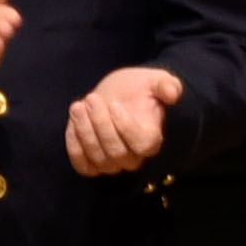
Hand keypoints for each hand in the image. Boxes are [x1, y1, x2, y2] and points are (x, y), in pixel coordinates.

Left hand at [68, 65, 183, 174]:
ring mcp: (112, 163)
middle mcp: (134, 157)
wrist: (119, 95)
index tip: (115, 104)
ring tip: (78, 106)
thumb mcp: (155, 80)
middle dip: (101, 124)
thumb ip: (167, 85)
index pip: (142, 145)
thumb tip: (172, 94)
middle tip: (92, 98)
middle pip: (116, 153)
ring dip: (85, 132)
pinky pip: (82, 165)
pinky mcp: (92, 165)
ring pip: (98, 159)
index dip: (126, 128)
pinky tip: (72, 122)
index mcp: (153, 139)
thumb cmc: (139, 88)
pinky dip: (74, 146)